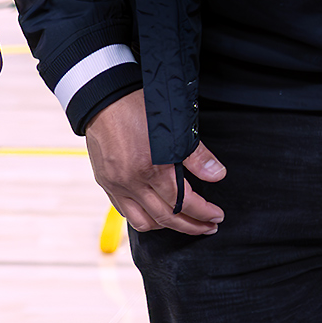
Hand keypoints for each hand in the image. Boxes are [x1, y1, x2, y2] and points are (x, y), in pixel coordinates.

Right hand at [84, 87, 224, 235]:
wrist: (104, 96)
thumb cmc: (139, 105)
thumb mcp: (175, 127)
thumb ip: (197, 156)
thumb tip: (217, 175)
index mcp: (150, 168)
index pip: (182, 202)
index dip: (203, 213)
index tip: (216, 216)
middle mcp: (130, 182)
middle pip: (165, 218)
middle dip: (191, 226)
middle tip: (208, 227)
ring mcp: (115, 184)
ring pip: (143, 222)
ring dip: (166, 226)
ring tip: (184, 222)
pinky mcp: (106, 182)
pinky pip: (125, 211)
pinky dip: (144, 218)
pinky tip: (156, 212)